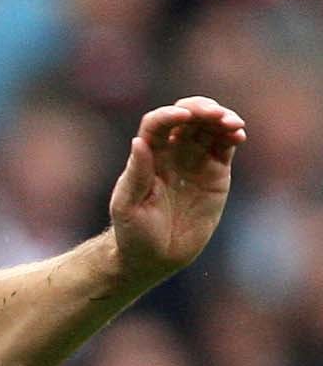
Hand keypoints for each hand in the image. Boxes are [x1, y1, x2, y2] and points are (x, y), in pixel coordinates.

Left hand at [107, 97, 244, 284]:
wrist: (154, 257)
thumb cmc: (133, 234)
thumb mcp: (128, 206)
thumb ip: (136, 174)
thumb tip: (138, 141)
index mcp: (148, 156)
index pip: (158, 123)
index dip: (170, 115)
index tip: (183, 117)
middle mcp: (172, 152)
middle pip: (187, 117)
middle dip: (201, 109)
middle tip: (214, 114)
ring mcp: (195, 160)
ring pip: (210, 127)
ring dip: (222, 118)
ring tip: (232, 125)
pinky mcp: (215, 173)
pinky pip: (225, 146)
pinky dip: (233, 135)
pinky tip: (238, 136)